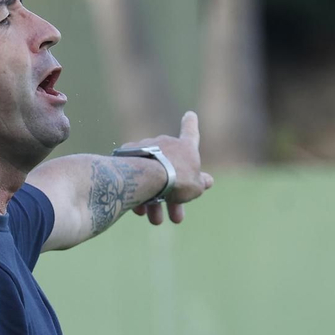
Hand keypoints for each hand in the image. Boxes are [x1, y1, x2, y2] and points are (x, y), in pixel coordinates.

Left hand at [119, 111, 213, 226]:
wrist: (147, 176)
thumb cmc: (177, 179)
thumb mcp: (195, 186)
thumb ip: (200, 182)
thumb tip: (208, 181)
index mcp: (184, 147)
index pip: (191, 131)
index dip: (191, 123)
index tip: (189, 114)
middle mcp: (164, 143)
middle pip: (170, 168)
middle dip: (173, 196)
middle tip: (175, 218)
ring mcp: (144, 148)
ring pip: (151, 176)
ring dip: (154, 201)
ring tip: (154, 219)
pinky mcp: (126, 157)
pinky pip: (136, 176)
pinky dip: (138, 191)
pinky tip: (137, 208)